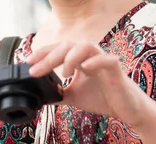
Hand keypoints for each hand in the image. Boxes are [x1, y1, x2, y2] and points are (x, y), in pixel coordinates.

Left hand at [27, 41, 154, 126]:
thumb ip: (59, 92)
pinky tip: (85, 68)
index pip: (58, 49)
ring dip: (71, 56)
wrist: (127, 110)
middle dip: (49, 56)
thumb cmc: (103, 98)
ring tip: (63, 72)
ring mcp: (103, 60)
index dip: (42, 53)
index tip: (27, 62)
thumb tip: (41, 94)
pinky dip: (95, 61)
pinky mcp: (116, 69)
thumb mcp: (74, 96)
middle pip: (67, 45)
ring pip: (85, 46)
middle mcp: (90, 55)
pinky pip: (107, 59)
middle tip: (35, 68)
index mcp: (79, 59)